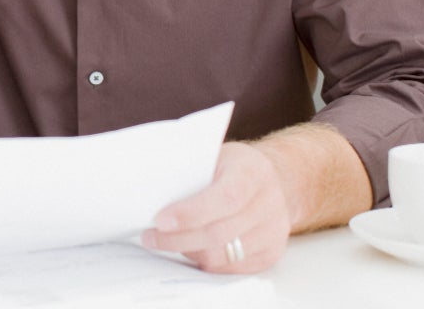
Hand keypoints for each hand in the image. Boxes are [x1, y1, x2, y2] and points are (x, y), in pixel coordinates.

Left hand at [141, 142, 290, 273]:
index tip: (160, 220)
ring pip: (221, 255)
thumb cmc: (233, 166)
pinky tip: (189, 247)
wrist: (276, 180)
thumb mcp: (216, 155)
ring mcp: (273, 232)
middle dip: (177, 238)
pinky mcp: (270, 254)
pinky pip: (229, 268)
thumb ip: (191, 171)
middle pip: (219, 233)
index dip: (191, 212)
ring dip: (187, 250)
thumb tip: (147, 190)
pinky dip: (203, 260)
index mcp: (253, 172)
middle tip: (150, 236)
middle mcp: (269, 203)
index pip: (225, 198)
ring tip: (164, 241)